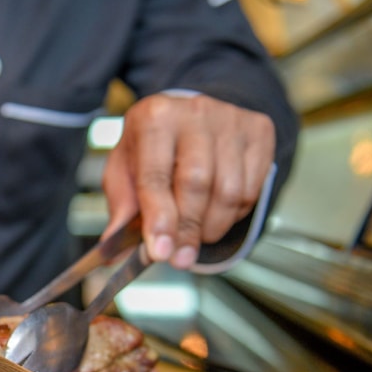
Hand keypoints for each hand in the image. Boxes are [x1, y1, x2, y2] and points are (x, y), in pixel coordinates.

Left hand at [102, 92, 275, 267]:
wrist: (188, 117)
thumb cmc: (151, 148)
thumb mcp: (124, 171)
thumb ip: (121, 210)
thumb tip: (112, 252)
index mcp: (153, 118)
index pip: (155, 176)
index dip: (159, 219)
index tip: (160, 253)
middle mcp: (194, 112)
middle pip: (197, 184)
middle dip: (187, 230)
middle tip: (179, 259)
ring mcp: (231, 119)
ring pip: (229, 191)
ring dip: (212, 227)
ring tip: (195, 234)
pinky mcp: (258, 131)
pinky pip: (252, 189)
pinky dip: (235, 214)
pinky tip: (216, 212)